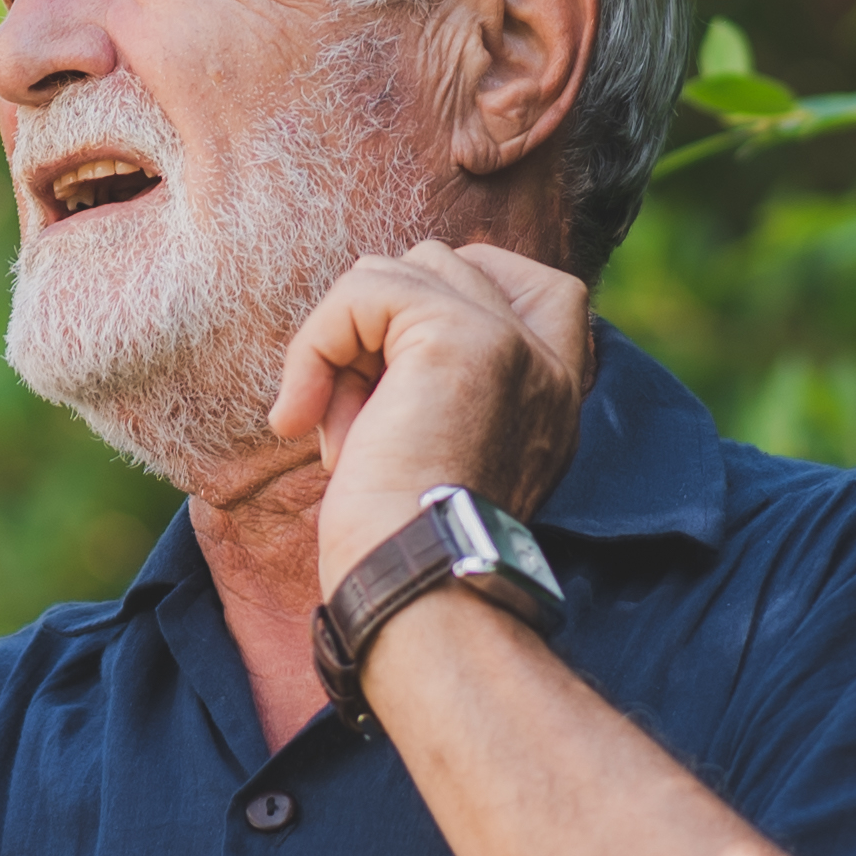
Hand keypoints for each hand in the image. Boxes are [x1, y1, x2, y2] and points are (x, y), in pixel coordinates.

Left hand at [265, 241, 594, 595]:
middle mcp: (547, 364)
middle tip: (354, 414)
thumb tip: (371, 332)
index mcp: (555, 396)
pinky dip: (314, 346)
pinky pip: (363, 290)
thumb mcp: (435, 450)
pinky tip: (299, 416)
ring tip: (337, 426)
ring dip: (343, 343)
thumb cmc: (404, 544)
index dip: (461, 291)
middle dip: (378, 328)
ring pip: (398, 271)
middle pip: (445, 267)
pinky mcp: (459, 337)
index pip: (544, 287)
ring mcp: (511, 343)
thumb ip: (436, 386)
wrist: (416, 588)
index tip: (396, 359)